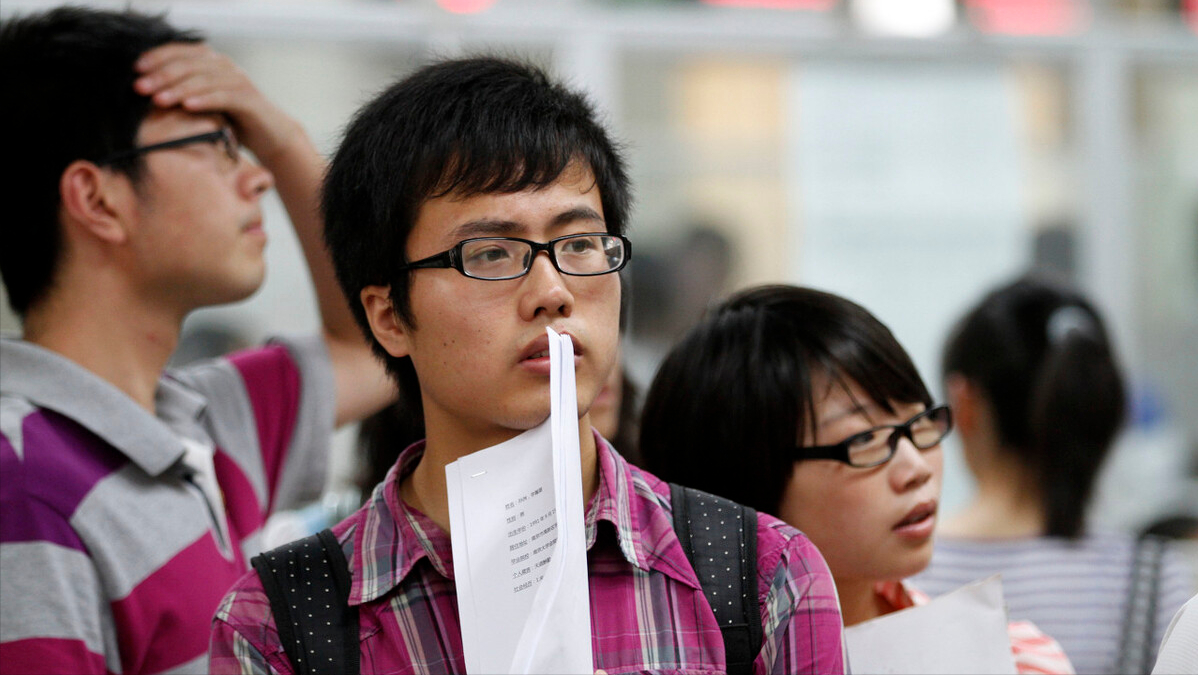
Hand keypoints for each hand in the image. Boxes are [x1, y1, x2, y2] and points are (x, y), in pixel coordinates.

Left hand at [133, 42, 301, 164]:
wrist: (270, 135)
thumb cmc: (233, 120)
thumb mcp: (204, 102)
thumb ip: (183, 92)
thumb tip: (146, 92)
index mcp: (212, 62)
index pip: (180, 52)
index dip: (157, 57)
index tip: (136, 69)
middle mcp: (225, 67)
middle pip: (189, 64)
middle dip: (161, 75)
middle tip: (140, 87)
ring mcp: (239, 81)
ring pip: (203, 79)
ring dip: (178, 89)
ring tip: (158, 99)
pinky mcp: (250, 99)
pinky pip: (224, 96)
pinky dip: (204, 100)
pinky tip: (187, 106)